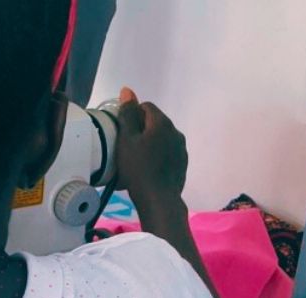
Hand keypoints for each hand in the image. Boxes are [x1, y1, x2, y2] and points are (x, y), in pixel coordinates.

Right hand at [115, 87, 188, 207]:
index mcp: (162, 123)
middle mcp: (176, 131)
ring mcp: (182, 148)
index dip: (132, 116)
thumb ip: (128, 115)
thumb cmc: (138, 168)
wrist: (158, 199)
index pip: (146, 106)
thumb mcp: (126, 141)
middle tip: (127, 147)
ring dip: (151, 143)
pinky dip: (158, 155)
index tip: (122, 132)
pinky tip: (149, 170)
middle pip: (155, 122)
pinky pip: (168, 152)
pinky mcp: (182, 163)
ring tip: (138, 160)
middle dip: (141, 130)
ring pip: (163, 138)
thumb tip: (128, 91)